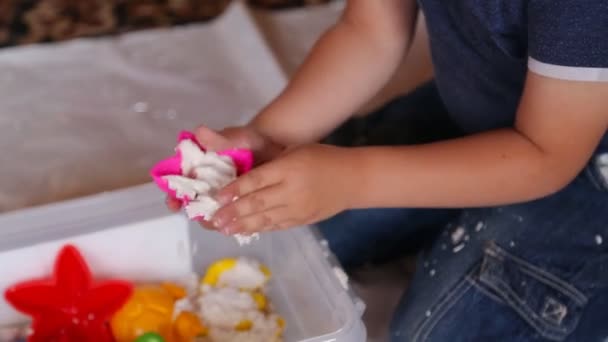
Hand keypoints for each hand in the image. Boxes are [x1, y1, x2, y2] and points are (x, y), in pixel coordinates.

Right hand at [166, 125, 283, 223]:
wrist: (272, 147)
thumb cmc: (247, 141)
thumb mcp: (234, 138)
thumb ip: (217, 139)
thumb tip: (199, 132)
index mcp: (196, 169)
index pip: (177, 185)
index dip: (173, 196)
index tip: (174, 203)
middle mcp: (205, 185)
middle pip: (192, 205)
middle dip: (195, 212)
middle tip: (205, 217)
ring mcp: (221, 197)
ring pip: (211, 215)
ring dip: (213, 220)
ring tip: (222, 223)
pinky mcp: (237, 206)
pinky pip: (231, 219)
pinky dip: (232, 223)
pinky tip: (239, 225)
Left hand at [210, 144, 355, 233]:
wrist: (352, 178)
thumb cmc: (320, 157)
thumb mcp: (294, 150)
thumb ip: (269, 161)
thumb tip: (240, 173)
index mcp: (289, 168)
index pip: (257, 180)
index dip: (236, 189)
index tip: (218, 196)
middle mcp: (292, 190)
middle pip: (257, 202)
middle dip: (233, 212)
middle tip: (213, 219)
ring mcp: (297, 208)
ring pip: (265, 219)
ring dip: (242, 225)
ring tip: (223, 229)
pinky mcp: (302, 220)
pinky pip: (276, 226)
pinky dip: (259, 229)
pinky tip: (244, 231)